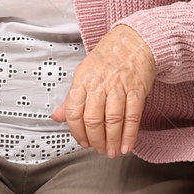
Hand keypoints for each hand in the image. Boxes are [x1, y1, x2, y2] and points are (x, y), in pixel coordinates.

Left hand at [51, 23, 156, 156]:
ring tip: (111, 151)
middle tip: (98, 149)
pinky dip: (129, 135)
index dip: (76, 131)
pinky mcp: (136, 90)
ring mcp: (118, 87)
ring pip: (112, 120)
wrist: (133, 41)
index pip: (73, 110)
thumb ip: (72, 97)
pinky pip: (132, 117)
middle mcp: (99, 84)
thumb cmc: (108, 57)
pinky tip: (126, 145)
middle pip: (93, 119)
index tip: (82, 141)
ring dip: (112, 141)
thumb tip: (57, 116)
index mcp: (82, 79)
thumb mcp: (84, 72)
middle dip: (95, 140)